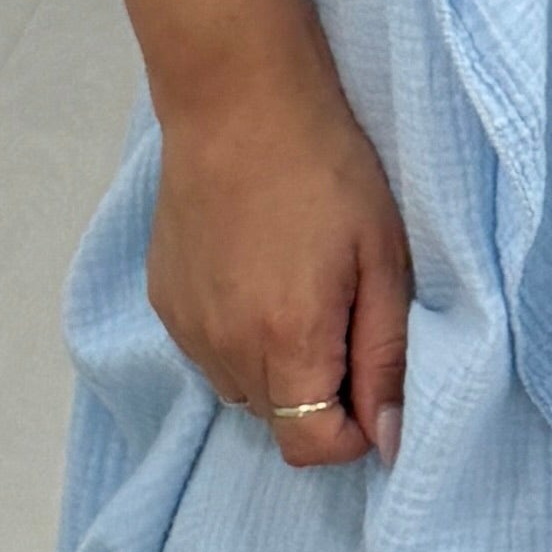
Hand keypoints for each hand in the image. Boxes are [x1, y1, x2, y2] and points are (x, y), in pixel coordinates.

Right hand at [146, 31, 412, 468]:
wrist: (238, 103)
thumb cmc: (327, 172)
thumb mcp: (384, 262)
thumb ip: (385, 360)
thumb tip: (389, 441)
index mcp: (287, 342)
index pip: (312, 448)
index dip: (354, 432)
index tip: (372, 382)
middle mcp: (225, 348)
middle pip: (278, 424)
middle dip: (319, 398)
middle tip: (342, 321)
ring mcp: (186, 327)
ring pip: (241, 391)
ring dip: (276, 370)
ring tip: (297, 295)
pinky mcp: (163, 301)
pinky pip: (208, 352)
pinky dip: (238, 338)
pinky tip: (257, 277)